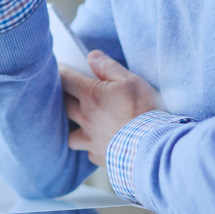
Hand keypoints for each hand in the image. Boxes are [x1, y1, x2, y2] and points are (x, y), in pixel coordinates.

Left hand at [61, 50, 162, 166]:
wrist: (155, 147)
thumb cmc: (145, 111)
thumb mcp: (131, 81)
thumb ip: (108, 67)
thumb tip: (91, 57)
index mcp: (91, 96)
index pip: (66, 80)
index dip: (61, 72)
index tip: (59, 68)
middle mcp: (86, 118)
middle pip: (64, 105)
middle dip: (62, 97)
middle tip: (66, 92)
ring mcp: (91, 140)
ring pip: (70, 134)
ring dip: (73, 127)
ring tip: (79, 123)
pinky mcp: (101, 156)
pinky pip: (89, 152)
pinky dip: (91, 147)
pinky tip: (99, 143)